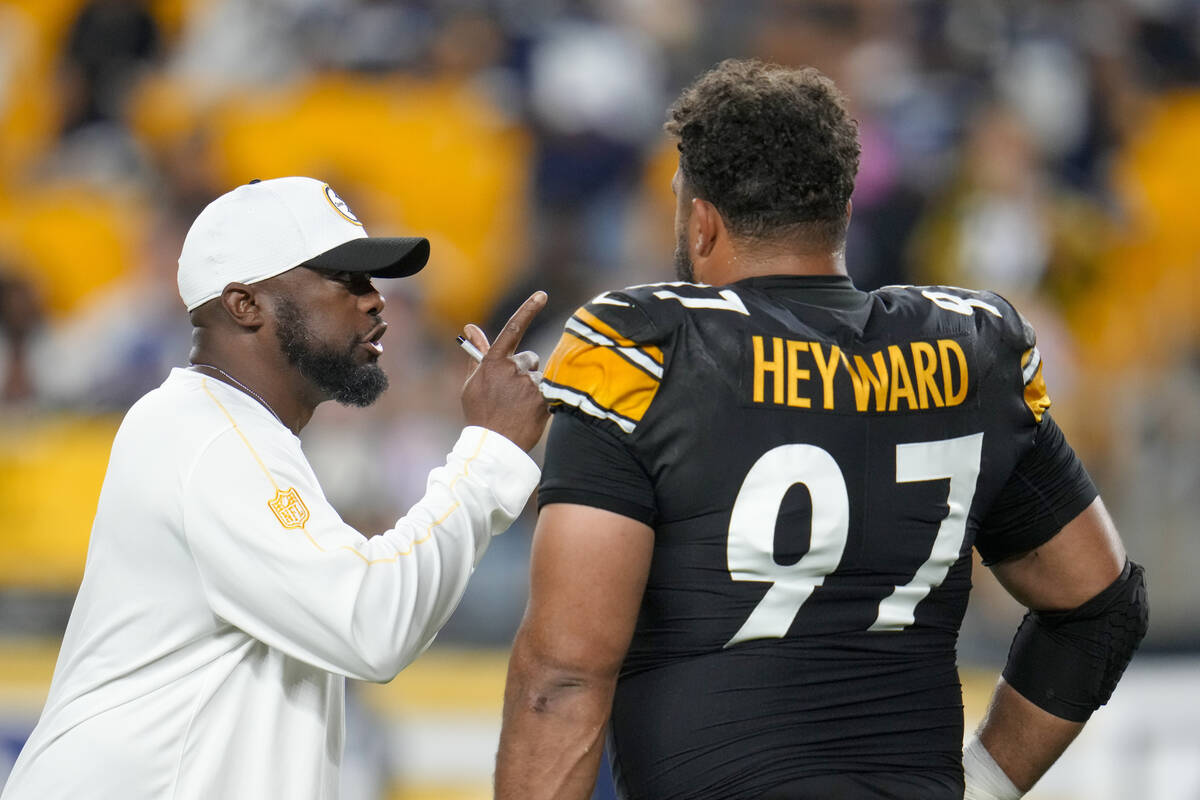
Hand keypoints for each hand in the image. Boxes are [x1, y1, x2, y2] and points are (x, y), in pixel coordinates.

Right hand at [461, 291, 550, 451]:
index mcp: (494, 363)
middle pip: (529, 359)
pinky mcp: (544, 400)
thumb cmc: (480, 414)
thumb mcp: (473, 383)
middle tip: (511, 395)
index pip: (514, 328)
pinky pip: (549, 392)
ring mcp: (530, 384)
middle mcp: (513, 369)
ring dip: (532, 388)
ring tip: (518, 408)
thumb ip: (478, 353)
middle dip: (524, 372)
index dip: (528, 309)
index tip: (541, 295)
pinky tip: (529, 414)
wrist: (493, 446)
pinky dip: (542, 400)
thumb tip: (471, 327)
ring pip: (539, 377)